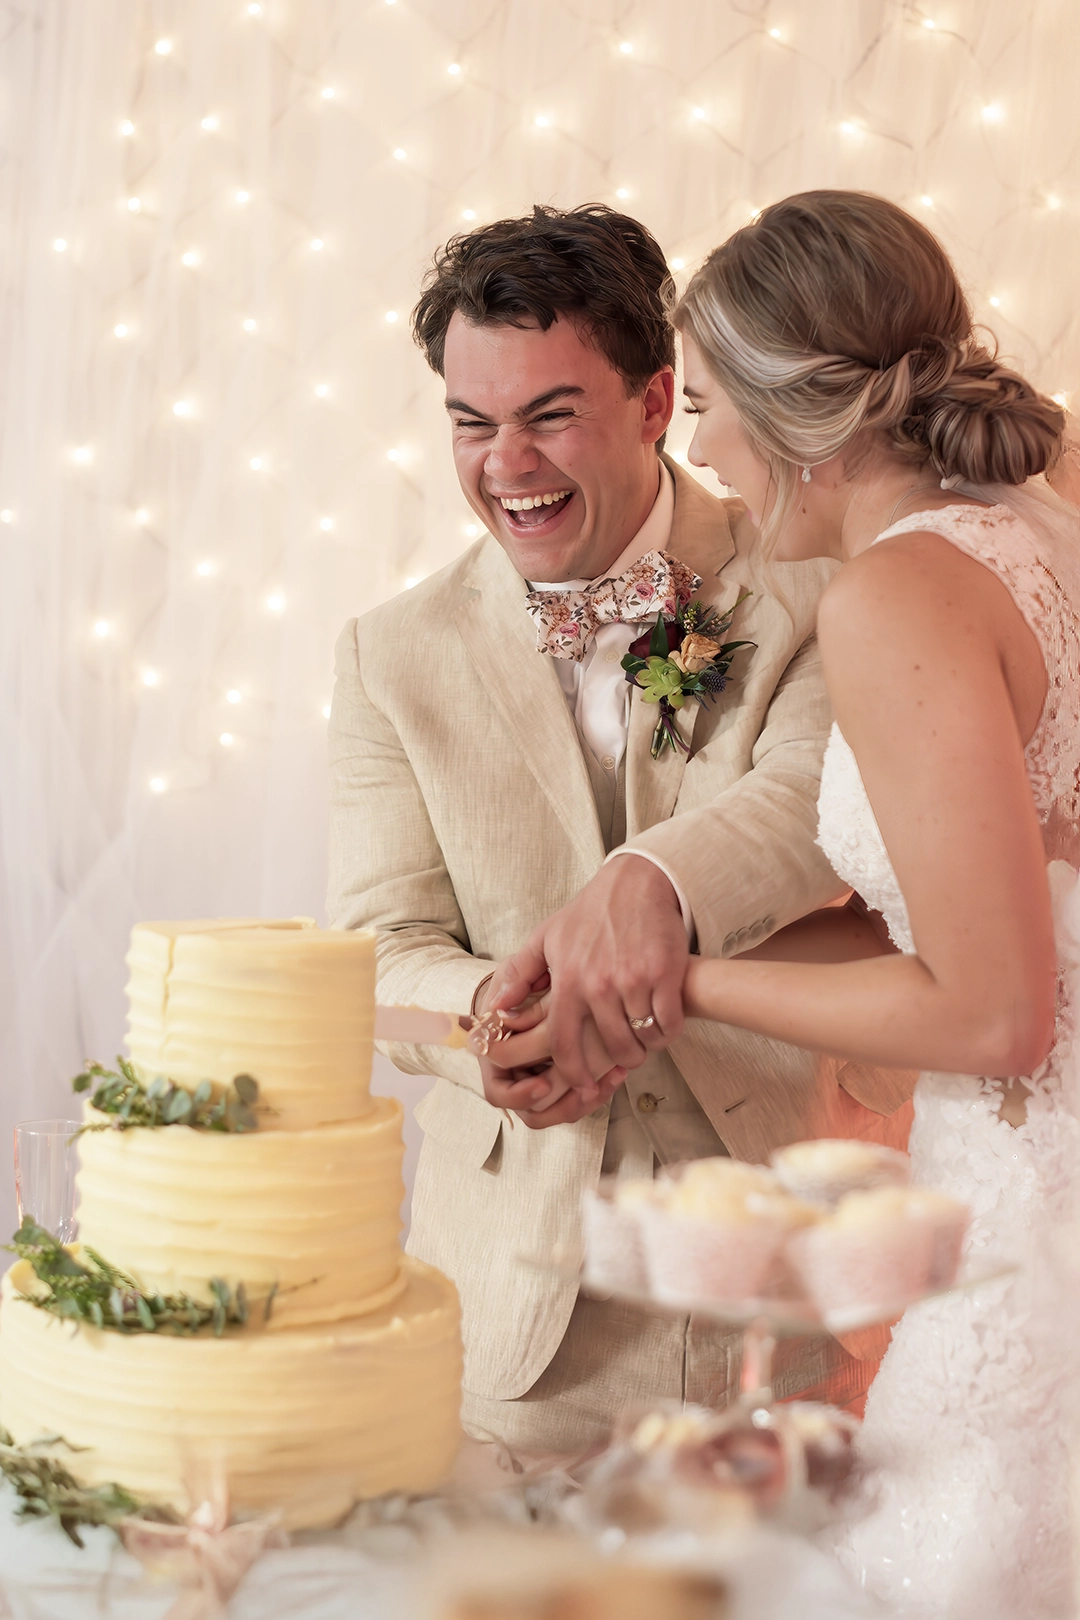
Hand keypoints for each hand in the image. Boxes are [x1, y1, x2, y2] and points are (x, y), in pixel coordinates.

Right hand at [468, 976, 626, 1127]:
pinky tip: (618, 1073)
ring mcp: (547, 1078)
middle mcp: (521, 1073)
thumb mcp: (524, 965)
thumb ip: (514, 979)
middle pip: (535, 1112)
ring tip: (602, 1084)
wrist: (567, 974)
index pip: (500, 1093)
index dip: (519, 1095)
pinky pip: (582, 1101)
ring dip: (581, 1104)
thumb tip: (500, 1007)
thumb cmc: (540, 970)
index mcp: (499, 1054)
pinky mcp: (573, 1077)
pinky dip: (600, 1092)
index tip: (544, 1085)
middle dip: (561, 1107)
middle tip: (586, 1092)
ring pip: (560, 1112)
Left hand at [490, 856, 688, 1091]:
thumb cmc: (589, 914)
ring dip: (646, 1046)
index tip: (585, 1086)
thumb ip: (519, 974)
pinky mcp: (664, 973)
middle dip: (620, 1060)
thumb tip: (496, 1009)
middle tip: (625, 1056)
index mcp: (567, 981)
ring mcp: (633, 980)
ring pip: (642, 1039)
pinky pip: (669, 1023)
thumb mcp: (546, 938)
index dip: (575, 1073)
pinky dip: (668, 1031)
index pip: (565, 1045)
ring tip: (644, 1039)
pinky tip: (663, 1023)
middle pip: (611, 1048)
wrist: (636, 883)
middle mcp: (598, 984)